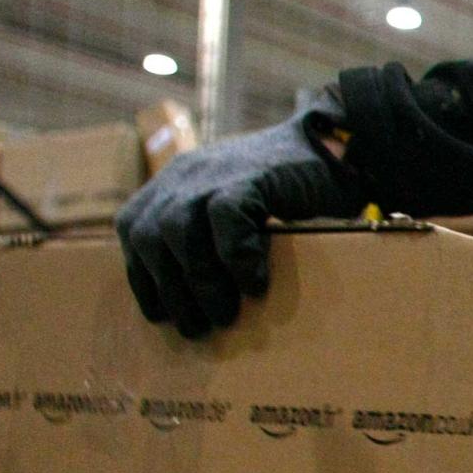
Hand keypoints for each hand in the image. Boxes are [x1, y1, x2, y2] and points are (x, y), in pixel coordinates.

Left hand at [115, 113, 366, 336]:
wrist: (338, 144)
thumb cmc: (290, 187)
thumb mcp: (235, 203)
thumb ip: (209, 233)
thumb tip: (199, 295)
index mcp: (173, 181)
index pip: (134, 232)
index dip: (144, 279)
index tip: (162, 315)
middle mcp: (184, 174)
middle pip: (149, 236)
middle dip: (169, 290)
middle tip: (197, 328)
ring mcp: (214, 172)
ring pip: (177, 232)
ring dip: (199, 283)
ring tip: (224, 315)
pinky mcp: (250, 176)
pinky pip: (226, 221)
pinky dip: (237, 260)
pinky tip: (256, 286)